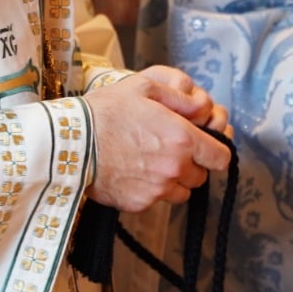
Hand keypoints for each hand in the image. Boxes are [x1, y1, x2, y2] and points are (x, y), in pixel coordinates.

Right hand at [83, 70, 231, 212]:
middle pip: (201, 176)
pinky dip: (151, 190)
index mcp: (182, 138)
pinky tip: (133, 173)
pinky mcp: (139, 204)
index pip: (221, 158)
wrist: (71, 143)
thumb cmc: (107, 110)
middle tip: (169, 149)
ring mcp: (157, 189)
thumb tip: (204, 110)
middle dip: (191, 164)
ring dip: (174, 180)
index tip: (203, 146)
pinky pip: (157, 200)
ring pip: (182, 191)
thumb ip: (181, 98)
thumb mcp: (145, 87)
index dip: (214, 151)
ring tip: (150, 162)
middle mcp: (175, 168)